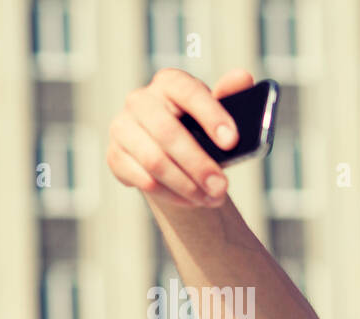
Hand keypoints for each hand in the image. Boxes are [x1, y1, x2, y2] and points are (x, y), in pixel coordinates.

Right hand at [107, 68, 255, 208]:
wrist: (174, 158)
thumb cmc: (201, 132)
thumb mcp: (219, 116)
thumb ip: (231, 98)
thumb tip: (244, 76)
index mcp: (169, 83)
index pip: (187, 91)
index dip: (210, 115)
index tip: (232, 142)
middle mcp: (140, 100)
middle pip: (167, 132)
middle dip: (199, 164)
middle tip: (222, 187)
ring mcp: (123, 127)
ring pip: (154, 160)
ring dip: (187, 185)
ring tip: (211, 198)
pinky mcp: (116, 155)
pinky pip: (142, 179)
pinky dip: (171, 194)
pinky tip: (191, 200)